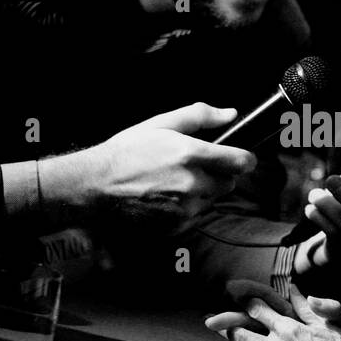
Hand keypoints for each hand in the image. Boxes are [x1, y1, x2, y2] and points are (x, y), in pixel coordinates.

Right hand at [41, 103, 256, 228]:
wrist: (96, 185)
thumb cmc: (127, 151)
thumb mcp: (161, 124)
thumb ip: (200, 116)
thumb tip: (230, 114)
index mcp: (191, 155)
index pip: (242, 162)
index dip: (244, 158)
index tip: (239, 157)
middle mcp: (193, 184)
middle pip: (229, 183)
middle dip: (218, 174)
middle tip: (194, 167)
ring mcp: (185, 208)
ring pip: (212, 200)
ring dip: (202, 192)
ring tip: (174, 181)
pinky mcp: (176, 225)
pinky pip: (195, 215)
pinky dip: (187, 207)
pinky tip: (166, 196)